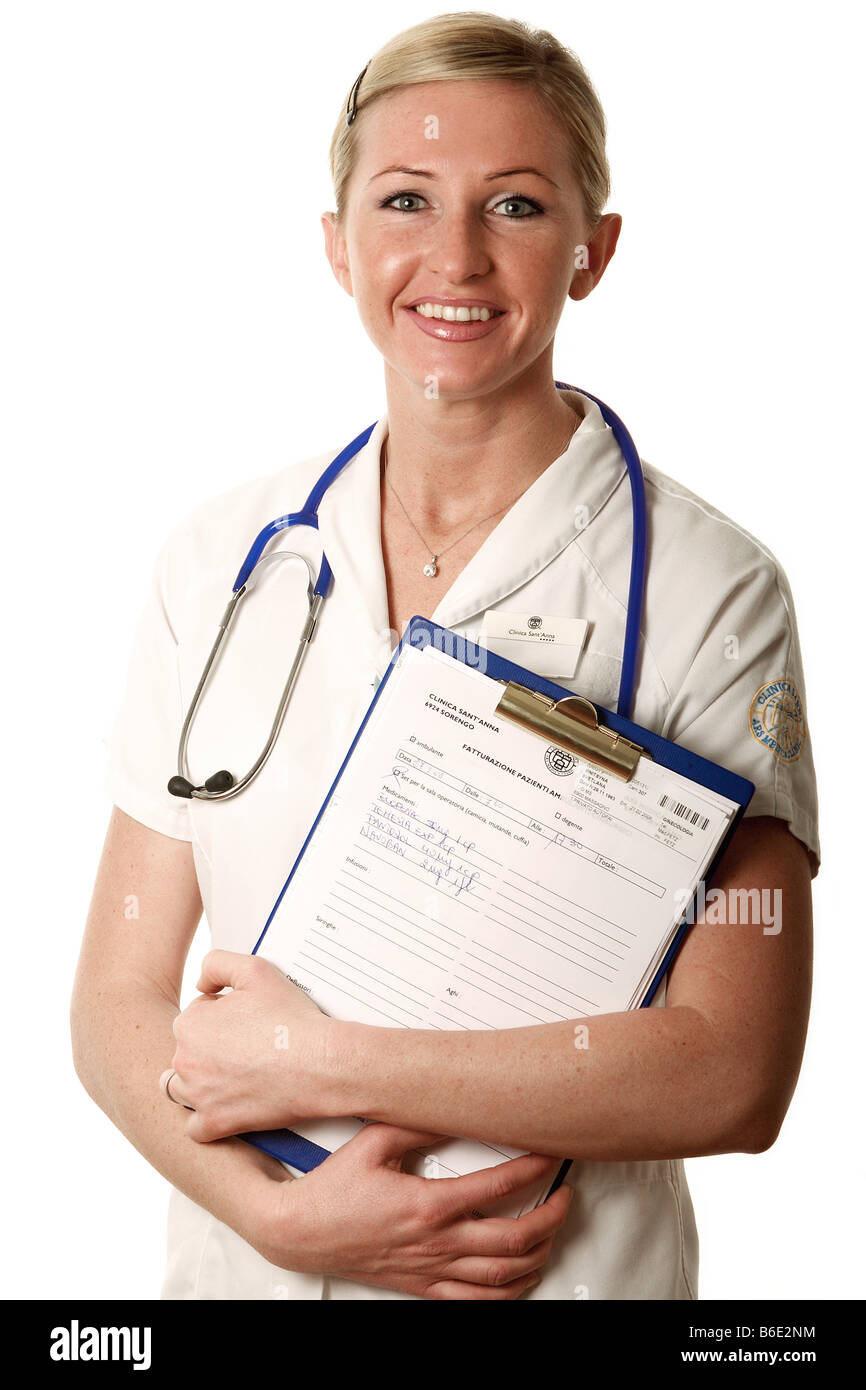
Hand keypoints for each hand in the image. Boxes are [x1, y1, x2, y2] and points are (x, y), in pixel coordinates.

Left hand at [168, 949, 334, 1139]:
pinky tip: (228, 1106)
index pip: (195, 1016)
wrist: (320, 1064)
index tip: (245, 1021)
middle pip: (188, 1052)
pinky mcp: (215, 1124)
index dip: (221, 1014)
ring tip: (231, 1076)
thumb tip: (201, 984)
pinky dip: (208, 1119)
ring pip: (182, 1089)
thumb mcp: (254, 969)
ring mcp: (198, 1096)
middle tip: (245, 1047)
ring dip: (200, 1082)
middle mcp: (185, 1062)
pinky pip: (196, 1127)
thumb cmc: (291, 1018)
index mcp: (189, 1024)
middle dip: (209, 1048)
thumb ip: (216, 964)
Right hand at [251, 1121, 573, 1299]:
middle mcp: (435, 1244)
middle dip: (551, 1216)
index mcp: (427, 1205)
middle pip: (514, 1239)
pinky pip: (477, 1302)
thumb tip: (453, 1105)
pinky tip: (522, 1276)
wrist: (300, 1231)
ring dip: (539, 1254)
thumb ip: (418, 1122)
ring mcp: (431, 1271)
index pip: (498, 1187)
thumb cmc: (333, 1188)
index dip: (533, 1168)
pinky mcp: (423, 1288)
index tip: (548, 1153)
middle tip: (565, 1196)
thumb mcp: (374, 1141)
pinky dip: (509, 1292)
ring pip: (503, 1276)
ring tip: (552, 1230)